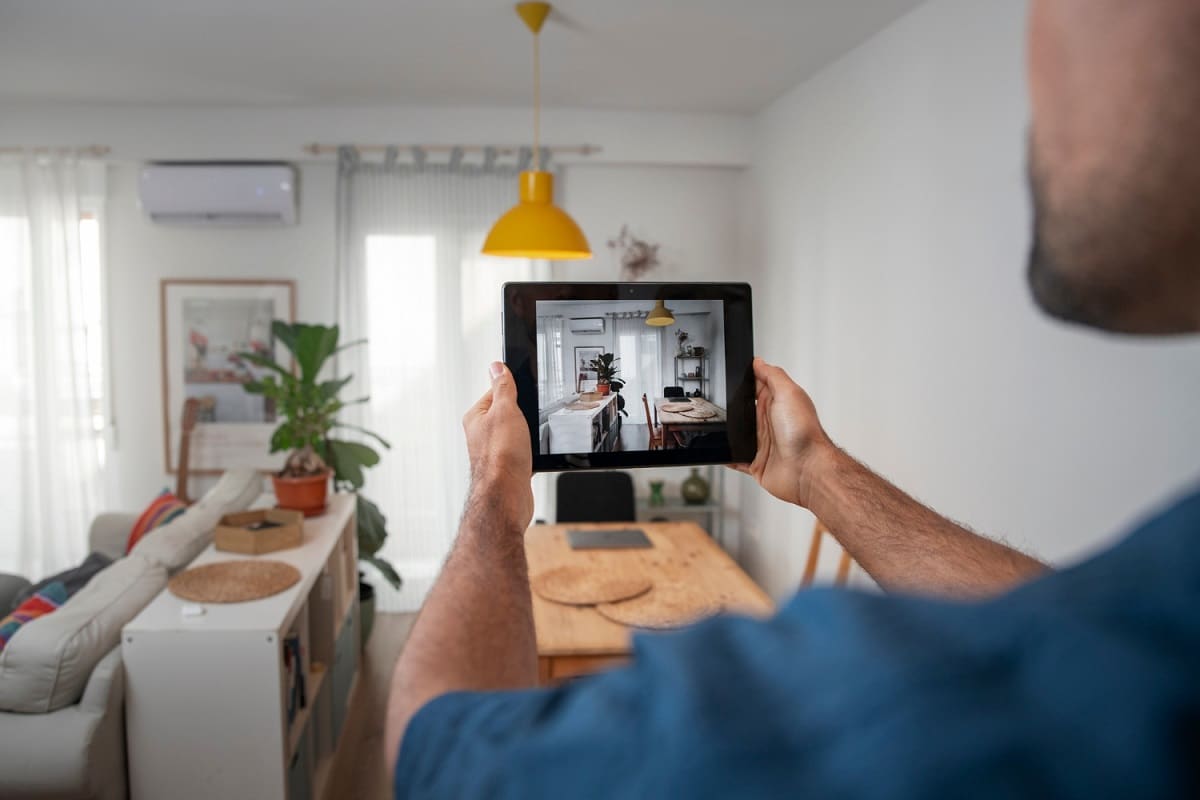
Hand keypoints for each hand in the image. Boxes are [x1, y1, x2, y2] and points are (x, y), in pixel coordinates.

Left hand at [462, 362, 533, 527]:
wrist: (506, 496)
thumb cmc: (500, 457)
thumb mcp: (505, 411)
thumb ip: (503, 388)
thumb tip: (496, 367)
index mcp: (477, 417)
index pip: (495, 392)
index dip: (513, 390)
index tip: (525, 389)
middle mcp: (482, 434)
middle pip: (507, 413)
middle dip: (523, 414)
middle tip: (529, 417)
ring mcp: (495, 451)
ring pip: (517, 434)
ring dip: (527, 435)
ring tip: (529, 440)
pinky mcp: (507, 467)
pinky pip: (522, 452)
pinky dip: (530, 452)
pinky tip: (533, 455)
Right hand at [732, 358, 834, 507]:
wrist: (807, 470)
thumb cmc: (804, 434)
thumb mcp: (789, 393)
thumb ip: (773, 376)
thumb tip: (759, 362)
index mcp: (777, 403)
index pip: (757, 387)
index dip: (745, 380)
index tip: (731, 374)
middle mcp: (770, 422)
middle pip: (744, 410)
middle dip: (731, 406)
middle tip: (717, 400)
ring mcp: (763, 443)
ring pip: (738, 434)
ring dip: (729, 431)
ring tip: (715, 425)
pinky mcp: (757, 462)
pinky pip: (736, 458)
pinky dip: (728, 456)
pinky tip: (721, 452)